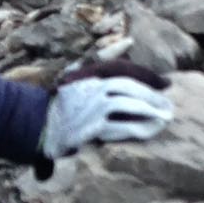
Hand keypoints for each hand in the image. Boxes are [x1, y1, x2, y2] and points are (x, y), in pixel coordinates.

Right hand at [35, 60, 173, 178]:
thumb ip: (93, 88)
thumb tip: (120, 88)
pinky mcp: (91, 126)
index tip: (164, 83)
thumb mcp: (73, 92)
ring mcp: (90, 106)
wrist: (35, 128)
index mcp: (86, 78)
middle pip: (127, 85)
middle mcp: (90, 88)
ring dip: (149, 110)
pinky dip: (137, 128)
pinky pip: (120, 125)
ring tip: (164, 118)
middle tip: (168, 105)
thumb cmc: (56, 114)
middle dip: (151, 94)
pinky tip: (149, 131)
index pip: (121, 71)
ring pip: (127, 102)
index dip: (145, 76)